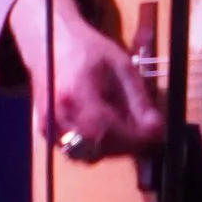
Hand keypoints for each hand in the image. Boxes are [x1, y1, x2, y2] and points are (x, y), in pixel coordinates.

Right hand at [8, 0, 160, 159]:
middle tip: (146, 132)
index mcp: (75, 95)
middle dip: (126, 146)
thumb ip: (139, 100)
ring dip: (112, 149)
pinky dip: (95, 146)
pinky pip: (75, 151)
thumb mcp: (122, 67)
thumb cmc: (88, 51)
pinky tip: (108, 127)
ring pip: (86, 155)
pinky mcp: (45, 132)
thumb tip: (156, 128)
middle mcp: (56, 116)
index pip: (107, 130)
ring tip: (128, 128)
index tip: (156, 135)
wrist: (51, 45)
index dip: (134, 138)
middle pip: (96, 148)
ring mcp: (47, 127)